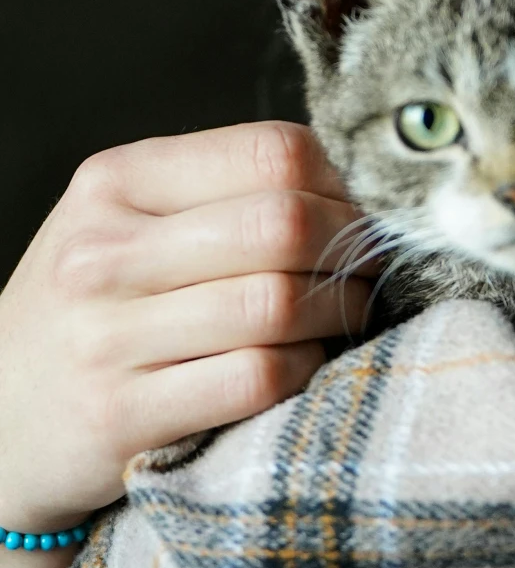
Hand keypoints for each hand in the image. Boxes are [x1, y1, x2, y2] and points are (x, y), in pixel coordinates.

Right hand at [0, 123, 368, 531]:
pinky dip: (304, 370)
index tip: (361, 211)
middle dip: (351, 247)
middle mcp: (102, 252)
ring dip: (338, 311)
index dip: (341, 182)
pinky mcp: (122, 416)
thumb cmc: (93, 309)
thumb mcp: (127, 223)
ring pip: (278, 302)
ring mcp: (106, 337)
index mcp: (114, 182)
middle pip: (283, 223)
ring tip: (343, 313)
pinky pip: (257, 379)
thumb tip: (360, 182)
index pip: (271, 151)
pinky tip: (302, 364)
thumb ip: (223, 191)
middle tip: (368, 267)